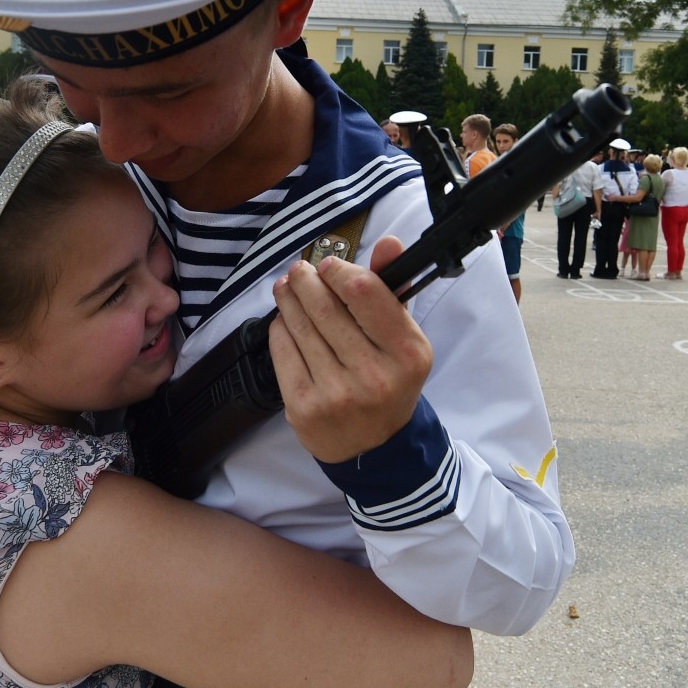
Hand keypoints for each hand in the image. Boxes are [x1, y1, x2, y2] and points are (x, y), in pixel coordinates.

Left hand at [268, 237, 432, 463]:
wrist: (374, 445)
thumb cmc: (389, 379)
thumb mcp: (402, 338)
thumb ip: (392, 288)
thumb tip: (389, 242)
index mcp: (407, 353)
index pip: (364, 292)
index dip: (339, 270)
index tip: (329, 265)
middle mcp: (374, 375)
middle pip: (326, 308)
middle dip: (306, 280)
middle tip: (300, 270)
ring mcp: (337, 394)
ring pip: (300, 327)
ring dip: (288, 299)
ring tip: (286, 287)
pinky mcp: (305, 408)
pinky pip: (283, 352)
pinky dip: (280, 329)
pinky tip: (284, 320)